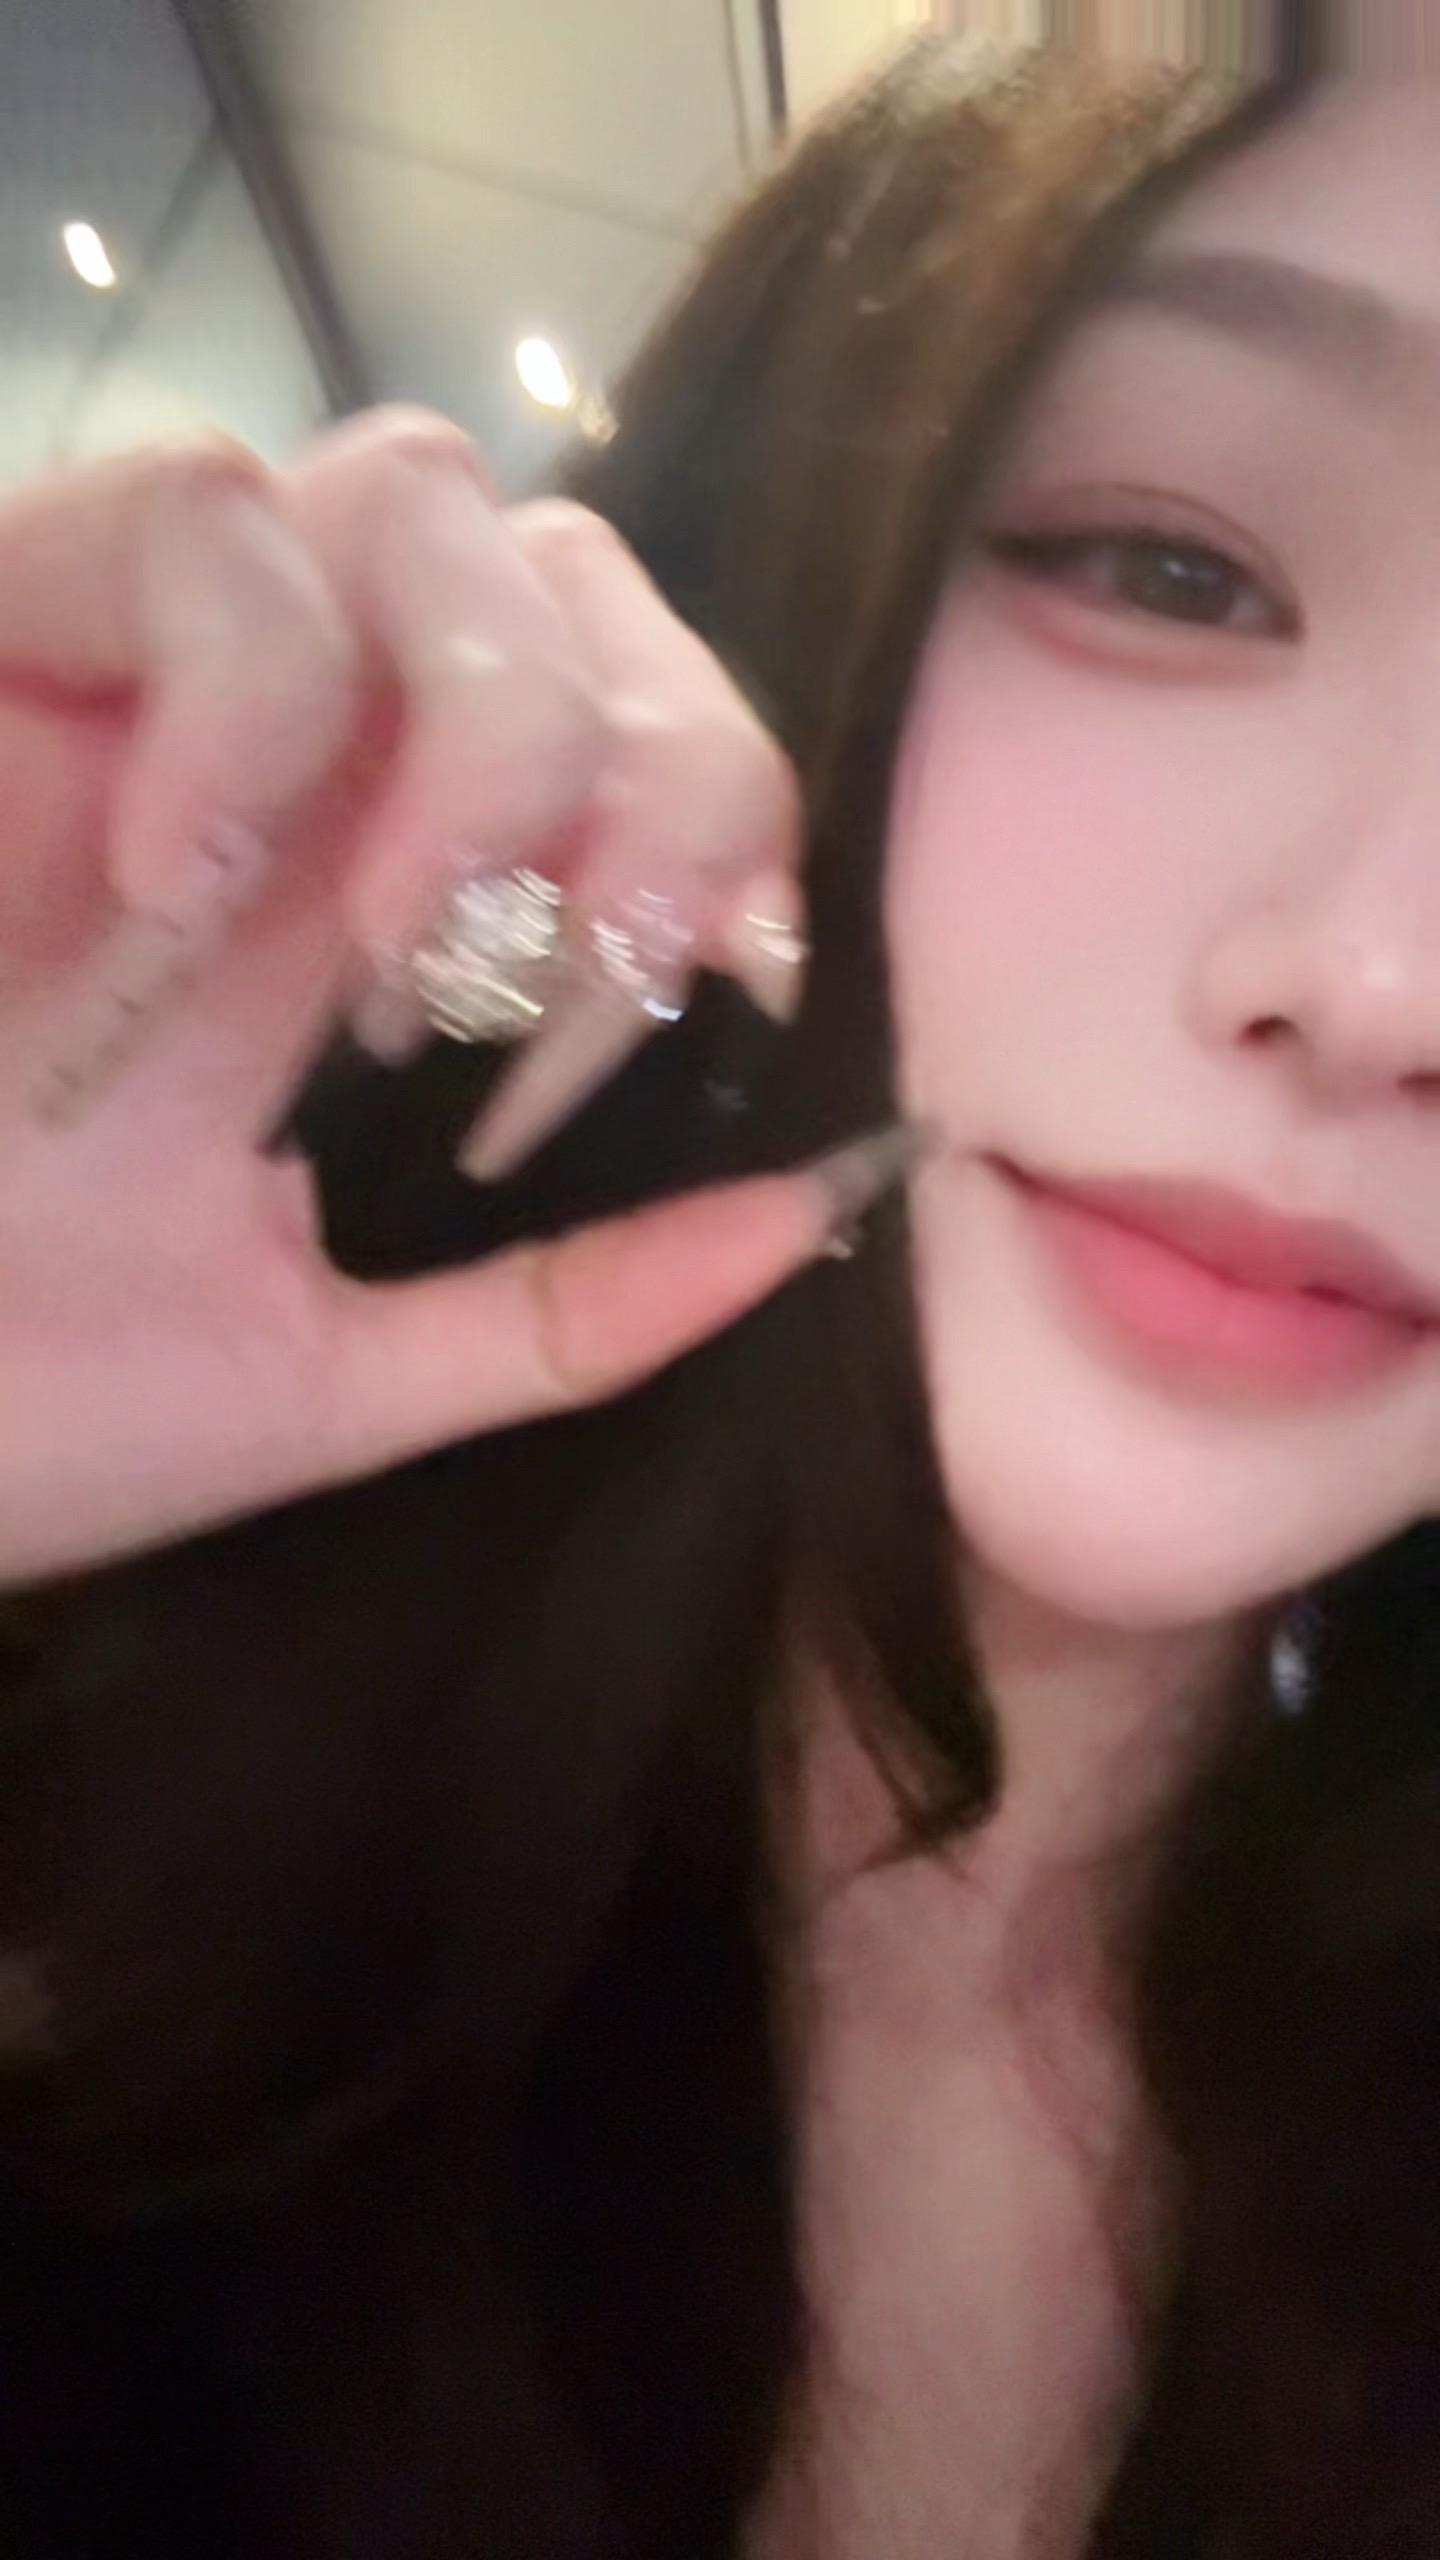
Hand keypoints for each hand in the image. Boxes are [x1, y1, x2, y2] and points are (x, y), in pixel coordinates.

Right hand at [0, 408, 899, 1589]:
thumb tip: (820, 1217)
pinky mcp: (4, 637)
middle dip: (657, 756)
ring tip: (393, 958)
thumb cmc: (2, 1401)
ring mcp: (146, 690)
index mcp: (394, 927)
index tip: (727, 980)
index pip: (646, 737)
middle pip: (576, 578)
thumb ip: (565, 1310)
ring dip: (484, 718)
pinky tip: (187, 878)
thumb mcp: (324, 1379)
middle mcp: (299, 777)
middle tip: (584, 972)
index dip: (732, 816)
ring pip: (414, 493)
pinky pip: (196, 516)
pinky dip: (250, 683)